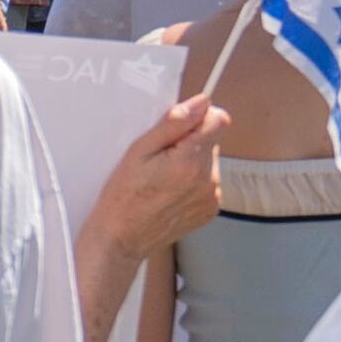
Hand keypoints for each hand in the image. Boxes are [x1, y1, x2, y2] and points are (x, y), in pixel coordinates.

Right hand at [79, 93, 228, 264]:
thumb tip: (202, 102)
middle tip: (161, 159)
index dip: (199, 118)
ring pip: (210, 162)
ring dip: (192, 163)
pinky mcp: (211, 209)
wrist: (122, 239)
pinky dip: (193, 183)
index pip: (218, 120)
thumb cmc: (123, 195)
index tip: (179, 129)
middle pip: (213, 141)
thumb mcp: (139, 151)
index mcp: (190, 161)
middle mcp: (208, 179)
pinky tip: (171, 193)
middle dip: (191, 143)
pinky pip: (209, 183)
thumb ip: (174, 123)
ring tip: (163, 179)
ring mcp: (212, 197)